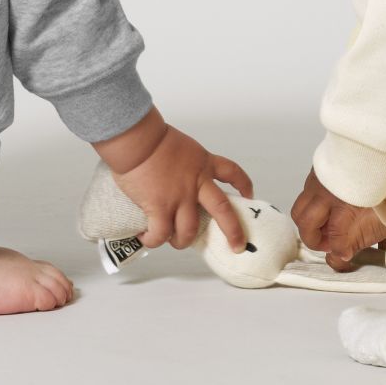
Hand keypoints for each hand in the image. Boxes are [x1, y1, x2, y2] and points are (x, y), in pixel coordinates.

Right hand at [95, 110, 253, 251]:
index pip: (232, 172)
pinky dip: (154, 239)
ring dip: (182, 241)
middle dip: (233, 232)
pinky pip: (161, 233)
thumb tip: (173, 176)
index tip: (248, 194)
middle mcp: (196, 183)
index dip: (243, 185)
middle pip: (223, 211)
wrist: (137, 141)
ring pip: (189, 231)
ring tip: (174, 241)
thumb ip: (184, 163)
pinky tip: (147, 238)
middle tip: (237, 246)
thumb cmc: (150, 138)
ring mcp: (180, 197)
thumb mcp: (180, 146)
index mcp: (203, 163)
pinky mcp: (159, 207)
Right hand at [292, 169, 385, 268]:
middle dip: (313, 239)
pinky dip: (312, 206)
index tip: (342, 254)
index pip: (335, 234)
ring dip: (310, 224)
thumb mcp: (382, 212)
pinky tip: (328, 208)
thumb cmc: (384, 176)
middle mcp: (325, 191)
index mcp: (345, 201)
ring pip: (299, 210)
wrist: (376, 145)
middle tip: (329, 244)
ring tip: (327, 227)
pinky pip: (305, 195)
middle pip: (305, 223)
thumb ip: (366, 236)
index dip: (337, 248)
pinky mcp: (314, 173)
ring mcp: (317, 181)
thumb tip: (347, 254)